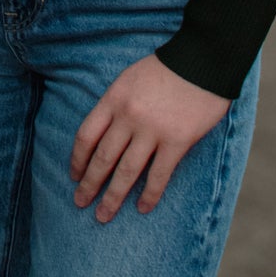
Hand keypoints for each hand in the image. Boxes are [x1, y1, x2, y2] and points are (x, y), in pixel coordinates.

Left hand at [71, 54, 229, 221]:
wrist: (201, 60)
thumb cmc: (165, 69)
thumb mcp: (129, 79)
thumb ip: (116, 105)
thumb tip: (105, 134)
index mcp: (113, 99)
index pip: (86, 135)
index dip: (78, 159)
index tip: (74, 175)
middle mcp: (128, 117)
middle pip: (102, 158)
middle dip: (89, 184)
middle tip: (80, 203)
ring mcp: (152, 131)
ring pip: (126, 172)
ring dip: (113, 197)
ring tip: (103, 215)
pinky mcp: (177, 142)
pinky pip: (159, 175)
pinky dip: (149, 195)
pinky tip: (141, 208)